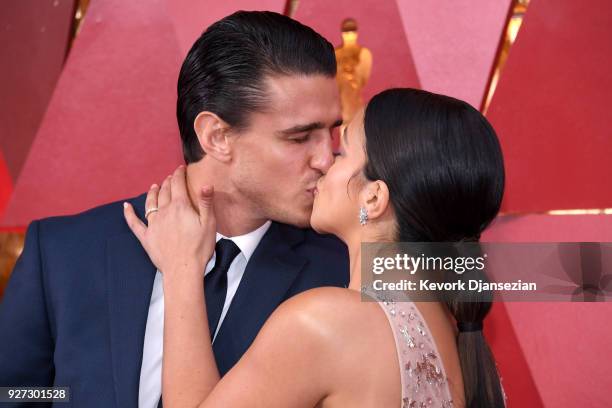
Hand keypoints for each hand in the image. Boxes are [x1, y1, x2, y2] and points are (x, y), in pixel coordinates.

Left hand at [123, 166, 215, 280]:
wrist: (183, 269)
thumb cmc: (199, 248)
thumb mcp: (209, 224)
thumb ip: (206, 202)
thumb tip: (206, 183)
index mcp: (181, 207)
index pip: (177, 184)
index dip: (179, 174)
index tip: (180, 168)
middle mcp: (165, 212)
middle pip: (164, 191)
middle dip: (168, 182)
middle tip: (171, 177)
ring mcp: (153, 224)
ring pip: (150, 203)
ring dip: (152, 192)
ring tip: (154, 186)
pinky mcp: (146, 237)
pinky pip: (134, 223)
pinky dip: (129, 214)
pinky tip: (126, 207)